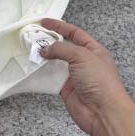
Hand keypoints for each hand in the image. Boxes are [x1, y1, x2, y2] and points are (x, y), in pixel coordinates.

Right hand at [40, 17, 132, 135]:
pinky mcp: (66, 89)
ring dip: (45, 57)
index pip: (74, 33)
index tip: (45, 23)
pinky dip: (43, 73)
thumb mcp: (82, 56)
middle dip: (50, 42)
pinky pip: (52, 78)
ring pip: (56, 62)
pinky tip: (35, 68)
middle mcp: (84, 61)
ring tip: (31, 50)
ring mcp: (75, 75)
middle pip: (64, 47)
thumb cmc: (100, 82)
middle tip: (35, 37)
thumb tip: (46, 49)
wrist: (103, 112)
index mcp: (93, 50)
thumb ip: (62, 49)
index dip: (59, 26)